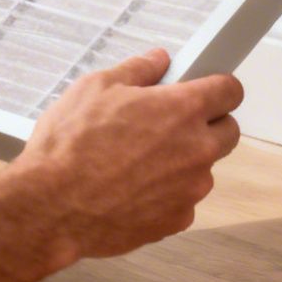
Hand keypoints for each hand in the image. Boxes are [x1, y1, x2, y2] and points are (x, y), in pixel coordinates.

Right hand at [8, 49, 244, 270]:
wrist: (50, 208)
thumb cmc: (70, 146)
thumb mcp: (95, 87)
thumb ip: (137, 70)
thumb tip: (157, 61)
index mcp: (183, 109)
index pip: (230, 90)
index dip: (218, 87)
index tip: (205, 90)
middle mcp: (197, 150)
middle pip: (228, 131)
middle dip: (207, 125)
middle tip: (170, 125)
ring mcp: (190, 189)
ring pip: (202, 169)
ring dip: (183, 163)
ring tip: (137, 162)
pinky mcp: (176, 220)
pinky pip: (183, 201)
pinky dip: (165, 195)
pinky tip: (131, 189)